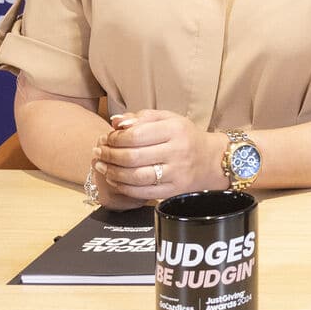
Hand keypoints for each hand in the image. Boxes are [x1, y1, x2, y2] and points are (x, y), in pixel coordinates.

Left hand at [91, 109, 224, 205]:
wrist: (212, 160)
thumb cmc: (185, 137)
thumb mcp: (169, 119)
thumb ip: (142, 117)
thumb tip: (116, 122)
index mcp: (175, 130)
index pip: (136, 135)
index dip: (115, 138)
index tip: (106, 138)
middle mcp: (177, 151)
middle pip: (132, 157)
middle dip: (109, 155)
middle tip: (98, 153)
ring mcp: (176, 173)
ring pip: (135, 176)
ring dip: (113, 173)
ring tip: (102, 167)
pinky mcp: (174, 190)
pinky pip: (143, 192)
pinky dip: (124, 187)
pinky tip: (115, 180)